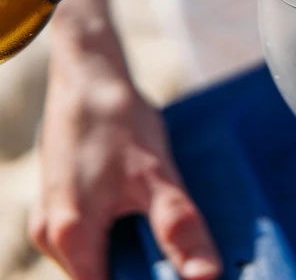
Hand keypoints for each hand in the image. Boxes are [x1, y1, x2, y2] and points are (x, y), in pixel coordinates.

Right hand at [28, 0, 221, 279]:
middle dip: (146, 275)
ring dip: (137, 258)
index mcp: (70, 237)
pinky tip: (152, 221)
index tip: (182, 277)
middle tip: (187, 258)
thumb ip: (177, 228)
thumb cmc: (117, 119)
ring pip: (100, 261)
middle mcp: (51, 237)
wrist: (88, 74)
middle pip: (103, 279)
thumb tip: (205, 276)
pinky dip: (125, 238)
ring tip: (176, 243)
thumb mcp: (156, 173)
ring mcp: (53, 221)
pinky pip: (94, 239)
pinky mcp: (64, 205)